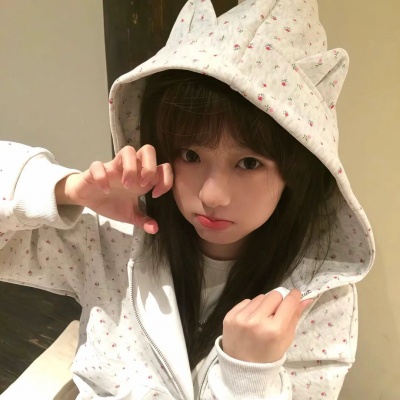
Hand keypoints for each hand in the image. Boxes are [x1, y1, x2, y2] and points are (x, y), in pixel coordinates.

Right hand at [56, 145, 172, 232]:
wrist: (88, 198)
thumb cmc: (112, 202)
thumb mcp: (130, 214)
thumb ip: (143, 220)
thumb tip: (154, 229)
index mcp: (142, 177)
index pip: (162, 166)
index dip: (165, 178)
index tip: (155, 194)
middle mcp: (131, 168)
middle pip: (148, 150)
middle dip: (149, 167)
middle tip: (143, 184)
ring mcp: (113, 167)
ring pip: (127, 150)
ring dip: (130, 168)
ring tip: (127, 186)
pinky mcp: (95, 170)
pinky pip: (98, 165)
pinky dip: (102, 177)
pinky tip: (105, 191)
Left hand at [222, 289, 312, 362]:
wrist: (242, 368)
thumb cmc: (268, 355)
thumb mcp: (286, 340)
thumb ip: (295, 317)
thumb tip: (305, 298)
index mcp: (274, 330)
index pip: (288, 302)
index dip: (294, 296)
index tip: (295, 294)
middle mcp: (257, 321)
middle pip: (274, 295)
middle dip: (278, 301)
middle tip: (276, 313)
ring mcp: (241, 318)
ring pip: (260, 297)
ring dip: (263, 305)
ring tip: (261, 319)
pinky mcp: (230, 316)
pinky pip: (246, 301)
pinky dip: (250, 308)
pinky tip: (250, 321)